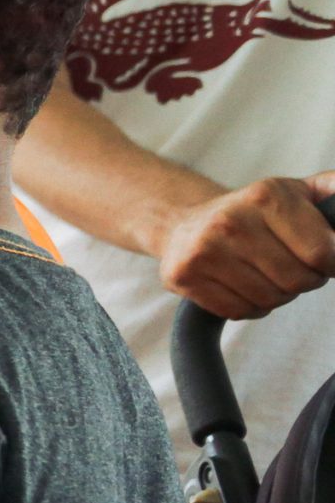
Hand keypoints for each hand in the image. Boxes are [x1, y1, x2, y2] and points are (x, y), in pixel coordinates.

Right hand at [155, 172, 334, 318]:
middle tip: (292, 267)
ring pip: (270, 299)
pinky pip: (240, 311)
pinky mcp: (184, 277)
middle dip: (304, 280)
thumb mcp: (293, 191)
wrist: (182, 222)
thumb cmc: (249, 212)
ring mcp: (204, 251)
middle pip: (297, 280)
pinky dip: (250, 306)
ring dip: (277, 295)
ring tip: (265, 275)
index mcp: (265, 196)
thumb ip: (333, 191)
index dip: (331, 264)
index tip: (325, 262)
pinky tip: (242, 286)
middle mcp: (230, 222)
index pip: (323, 252)